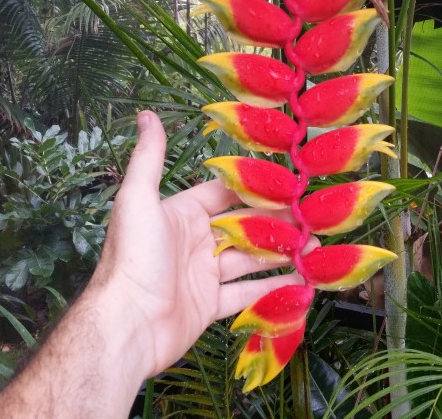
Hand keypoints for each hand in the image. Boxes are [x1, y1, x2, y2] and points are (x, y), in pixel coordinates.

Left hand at [90, 111, 303, 377]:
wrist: (127, 326)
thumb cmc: (133, 258)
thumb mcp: (138, 199)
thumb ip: (150, 157)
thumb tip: (147, 114)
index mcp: (183, 213)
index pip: (226, 193)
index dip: (256, 188)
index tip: (288, 182)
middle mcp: (195, 241)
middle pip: (244, 225)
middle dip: (277, 222)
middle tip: (310, 219)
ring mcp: (204, 274)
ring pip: (250, 259)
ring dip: (281, 253)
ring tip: (314, 248)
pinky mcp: (210, 306)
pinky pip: (246, 294)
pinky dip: (272, 289)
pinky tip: (298, 282)